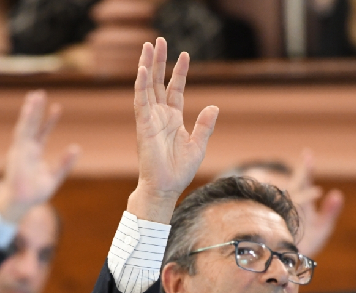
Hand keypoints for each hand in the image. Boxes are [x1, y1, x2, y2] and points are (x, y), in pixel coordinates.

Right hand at [0, 91, 79, 223]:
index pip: (42, 132)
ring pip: (25, 126)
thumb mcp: (55, 176)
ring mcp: (20, 150)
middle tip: (39, 93)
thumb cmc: (35, 192)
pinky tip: (29, 109)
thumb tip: (77, 147)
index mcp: (33, 153)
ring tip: (34, 96)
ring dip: (30, 111)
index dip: (49, 120)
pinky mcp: (17, 153)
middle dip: (35, 110)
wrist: (22, 204)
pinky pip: (21, 134)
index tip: (57, 107)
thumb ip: (65, 162)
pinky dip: (26, 121)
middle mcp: (25, 149)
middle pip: (31, 125)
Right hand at [127, 38, 218, 223]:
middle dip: (158, 61)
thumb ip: (205, 125)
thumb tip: (214, 106)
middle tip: (157, 40)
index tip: (184, 55)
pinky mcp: (143, 126)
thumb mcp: (198, 145)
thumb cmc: (179, 171)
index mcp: (173, 119)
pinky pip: (140, 102)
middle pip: (158, 82)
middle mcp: (159, 116)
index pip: (175, 90)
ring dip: (147, 66)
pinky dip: (140, 85)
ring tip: (148, 46)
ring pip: (147, 87)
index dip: (179, 72)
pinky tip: (142, 70)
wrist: (166, 188)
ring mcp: (150, 120)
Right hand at [286, 149, 343, 256]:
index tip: (307, 153)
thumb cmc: (307, 245)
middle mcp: (292, 205)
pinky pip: (281, 213)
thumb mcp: (322, 228)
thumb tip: (336, 192)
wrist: (291, 263)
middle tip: (307, 155)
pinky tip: (296, 207)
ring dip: (299, 193)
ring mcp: (283, 214)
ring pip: (288, 198)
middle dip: (303, 173)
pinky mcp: (278, 225)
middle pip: (296, 185)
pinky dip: (286, 209)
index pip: (304, 182)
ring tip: (313, 190)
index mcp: (302, 203)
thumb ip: (331, 212)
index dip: (307, 169)